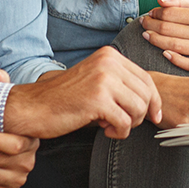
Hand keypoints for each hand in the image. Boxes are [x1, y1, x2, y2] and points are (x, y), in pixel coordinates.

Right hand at [3, 46, 162, 139]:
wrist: (34, 107)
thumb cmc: (65, 98)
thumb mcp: (96, 81)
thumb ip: (121, 84)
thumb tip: (152, 101)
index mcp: (110, 55)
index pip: (146, 78)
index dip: (154, 100)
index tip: (154, 116)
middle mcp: (109, 63)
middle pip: (147, 94)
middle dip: (141, 114)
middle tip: (122, 122)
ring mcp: (104, 80)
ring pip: (139, 108)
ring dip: (128, 124)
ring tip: (110, 124)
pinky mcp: (98, 100)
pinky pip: (125, 122)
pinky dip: (118, 132)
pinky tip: (104, 129)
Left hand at [141, 0, 188, 76]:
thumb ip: (181, 1)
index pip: (171, 14)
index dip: (156, 13)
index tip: (150, 13)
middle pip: (170, 29)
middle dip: (152, 26)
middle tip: (144, 24)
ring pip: (175, 46)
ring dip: (156, 40)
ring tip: (147, 35)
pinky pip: (187, 64)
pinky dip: (174, 58)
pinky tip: (163, 53)